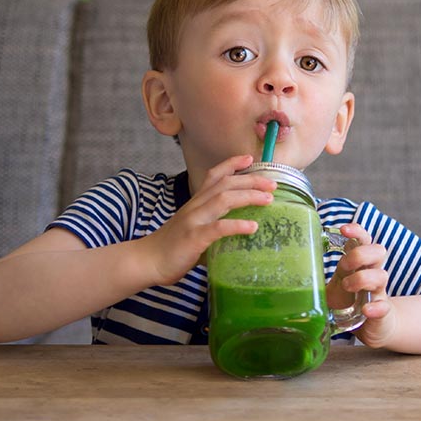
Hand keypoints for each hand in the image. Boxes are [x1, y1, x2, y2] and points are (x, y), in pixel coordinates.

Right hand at [141, 155, 275, 284]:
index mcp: (196, 202)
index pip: (214, 175)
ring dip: (249, 196)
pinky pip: (218, 228)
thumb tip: (242, 232)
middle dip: (251, 180)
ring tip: (268, 199)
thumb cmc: (174, 247)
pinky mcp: (194, 238)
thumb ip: (216, 226)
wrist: (147, 261)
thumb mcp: (196, 228)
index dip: (232, 164)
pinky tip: (253, 227)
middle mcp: (196, 206)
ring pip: (223, 199)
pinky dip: (237, 225)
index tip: (250, 158)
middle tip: (273, 183)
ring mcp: (194, 220)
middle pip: (226, 184)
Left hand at [325, 223, 393, 347]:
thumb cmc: (349, 303)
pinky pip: (384, 307)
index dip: (356, 232)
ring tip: (347, 285)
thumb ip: (314, 282)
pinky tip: (366, 310)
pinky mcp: (382, 313)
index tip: (343, 230)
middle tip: (343, 265)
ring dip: (363, 278)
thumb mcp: (331, 289)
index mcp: (358, 265)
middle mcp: (371, 274)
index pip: (363, 240)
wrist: (372, 327)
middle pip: (377, 251)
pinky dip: (376, 307)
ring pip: (381, 276)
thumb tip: (284, 277)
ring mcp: (378, 293)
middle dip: (359, 254)